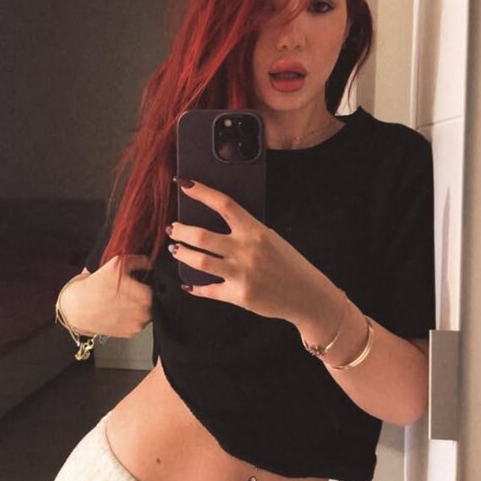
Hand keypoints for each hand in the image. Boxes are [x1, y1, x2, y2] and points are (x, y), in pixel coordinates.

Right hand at [60, 254, 153, 338]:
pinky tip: (120, 312)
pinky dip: (131, 318)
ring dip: (138, 308)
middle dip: (142, 297)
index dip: (143, 284)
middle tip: (128, 292)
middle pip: (151, 302)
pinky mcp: (129, 334)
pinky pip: (137, 324)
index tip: (135, 283)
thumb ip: (138, 261)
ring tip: (123, 302)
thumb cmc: (94, 286)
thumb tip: (149, 263)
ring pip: (146, 313)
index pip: (154, 288)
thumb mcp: (116, 263)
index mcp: (144, 295)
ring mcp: (137, 325)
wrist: (75, 308)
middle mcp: (143, 313)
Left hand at [168, 178, 327, 324]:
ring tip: (176, 249)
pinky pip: (208, 290)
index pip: (224, 204)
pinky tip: (189, 284)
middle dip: (181, 230)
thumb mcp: (272, 239)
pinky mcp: (238, 295)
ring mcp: (241, 274)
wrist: (307, 296)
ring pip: (200, 261)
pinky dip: (195, 287)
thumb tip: (217, 222)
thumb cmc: (290, 264)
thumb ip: (247, 231)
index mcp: (256, 231)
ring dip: (182, 253)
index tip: (184, 184)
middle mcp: (247, 251)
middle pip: (203, 236)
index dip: (201, 192)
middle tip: (173, 228)